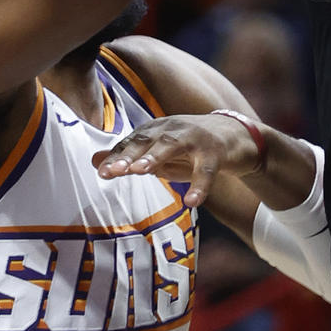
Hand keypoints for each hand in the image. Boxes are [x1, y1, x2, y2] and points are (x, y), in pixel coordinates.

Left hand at [92, 111, 263, 207]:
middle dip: (129, 154)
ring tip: (141, 171)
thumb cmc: (191, 148)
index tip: (101, 172)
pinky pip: (206, 170)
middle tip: (113, 170)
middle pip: (148, 139)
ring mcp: (195, 138)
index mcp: (156, 129)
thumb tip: (93, 161)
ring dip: (156, 156)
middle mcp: (173, 129)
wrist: (237, 137)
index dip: (117, 156)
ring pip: (173, 145)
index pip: (132, 142)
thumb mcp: (158, 153)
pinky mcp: (216, 152)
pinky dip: (199, 185)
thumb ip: (129, 157)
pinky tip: (191, 201)